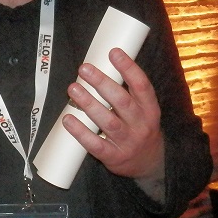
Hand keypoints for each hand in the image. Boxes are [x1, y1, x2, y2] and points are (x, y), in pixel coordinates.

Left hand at [62, 48, 164, 184]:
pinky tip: (68, 120)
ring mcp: (127, 142)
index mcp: (149, 109)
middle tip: (85, 68)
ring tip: (73, 88)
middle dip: (102, 83)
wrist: (149, 164)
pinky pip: (96, 144)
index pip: (142, 85)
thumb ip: (127, 91)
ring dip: (88, 103)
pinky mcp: (114, 157)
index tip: (113, 53)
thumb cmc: (140, 129)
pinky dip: (81, 132)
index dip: (129, 68)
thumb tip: (103, 65)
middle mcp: (141, 124)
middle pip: (121, 101)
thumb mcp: (143, 110)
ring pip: (107, 121)